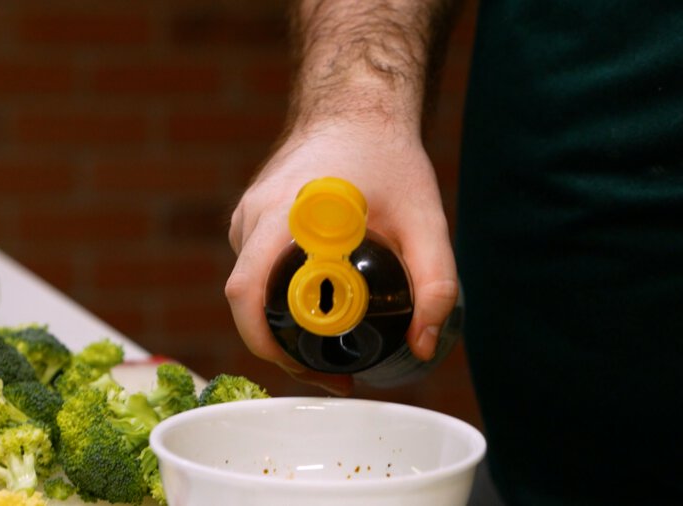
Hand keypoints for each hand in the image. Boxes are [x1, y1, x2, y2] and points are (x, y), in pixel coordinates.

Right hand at [225, 121, 458, 395]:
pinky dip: (278, 294)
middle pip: (247, 299)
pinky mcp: (252, 215)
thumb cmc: (389, 158)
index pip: (247, 291)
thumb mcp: (425, 219)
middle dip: (282, 345)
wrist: (358, 108)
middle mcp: (253, 215)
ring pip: (250, 284)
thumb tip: (424, 346)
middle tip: (333, 371)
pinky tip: (318, 305)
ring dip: (280, 320)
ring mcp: (247, 214)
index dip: (264, 342)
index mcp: (284, 215)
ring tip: (331, 343)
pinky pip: (254, 266)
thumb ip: (435, 283)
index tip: (305, 371)